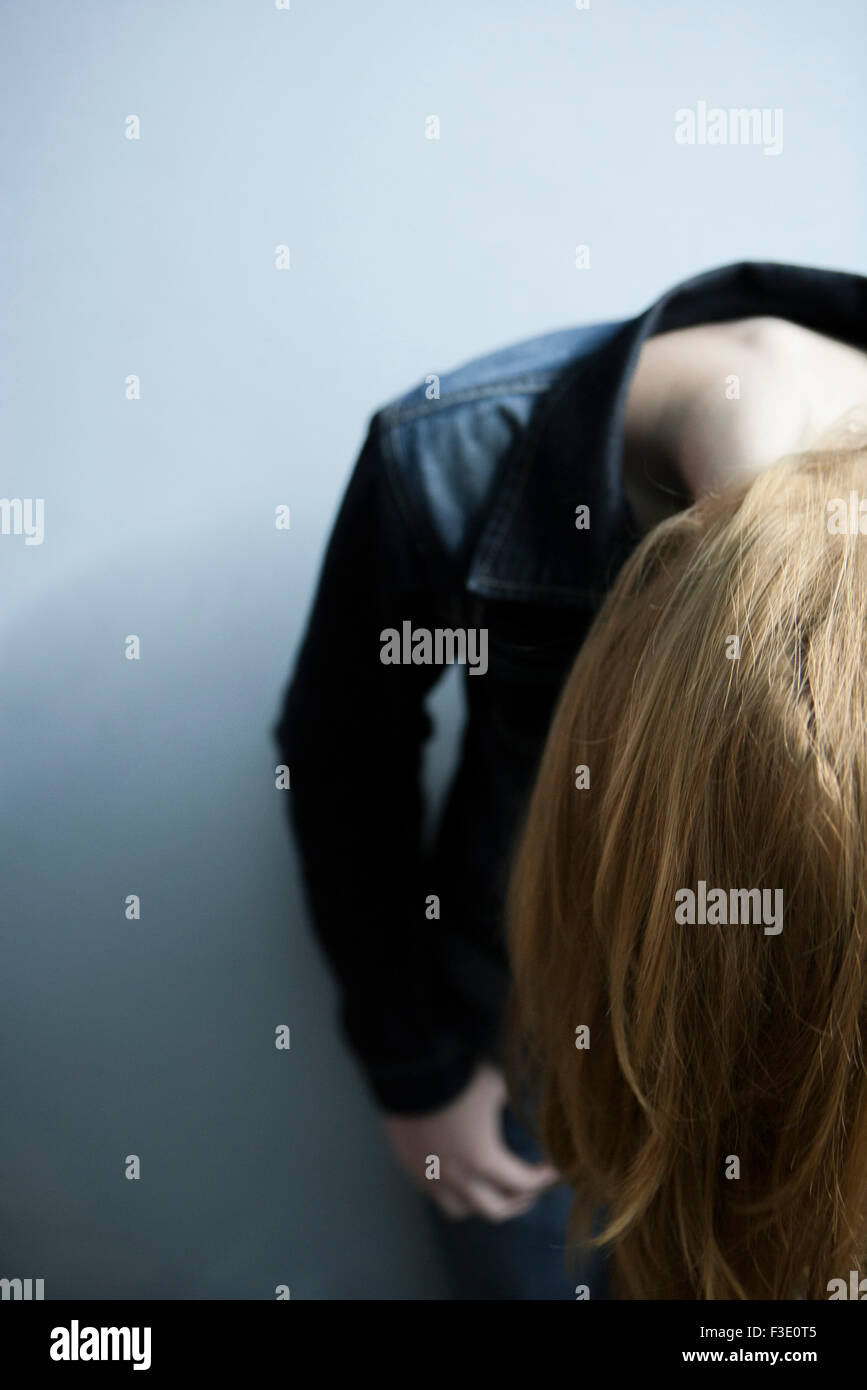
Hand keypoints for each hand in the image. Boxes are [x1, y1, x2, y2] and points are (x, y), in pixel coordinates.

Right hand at [382, 1062, 558, 1220]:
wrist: (410, 1071)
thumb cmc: (459, 1077)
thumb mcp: (497, 1086)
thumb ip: (512, 1104)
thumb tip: (522, 1107)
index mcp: (484, 1161)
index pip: (522, 1184)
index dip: (542, 1179)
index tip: (553, 1171)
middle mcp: (458, 1178)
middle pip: (495, 1210)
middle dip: (519, 1201)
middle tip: (530, 1189)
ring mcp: (432, 1176)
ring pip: (462, 1210)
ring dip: (483, 1203)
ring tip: (494, 1189)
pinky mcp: (412, 1168)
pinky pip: (437, 1194)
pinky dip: (456, 1191)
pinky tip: (463, 1174)